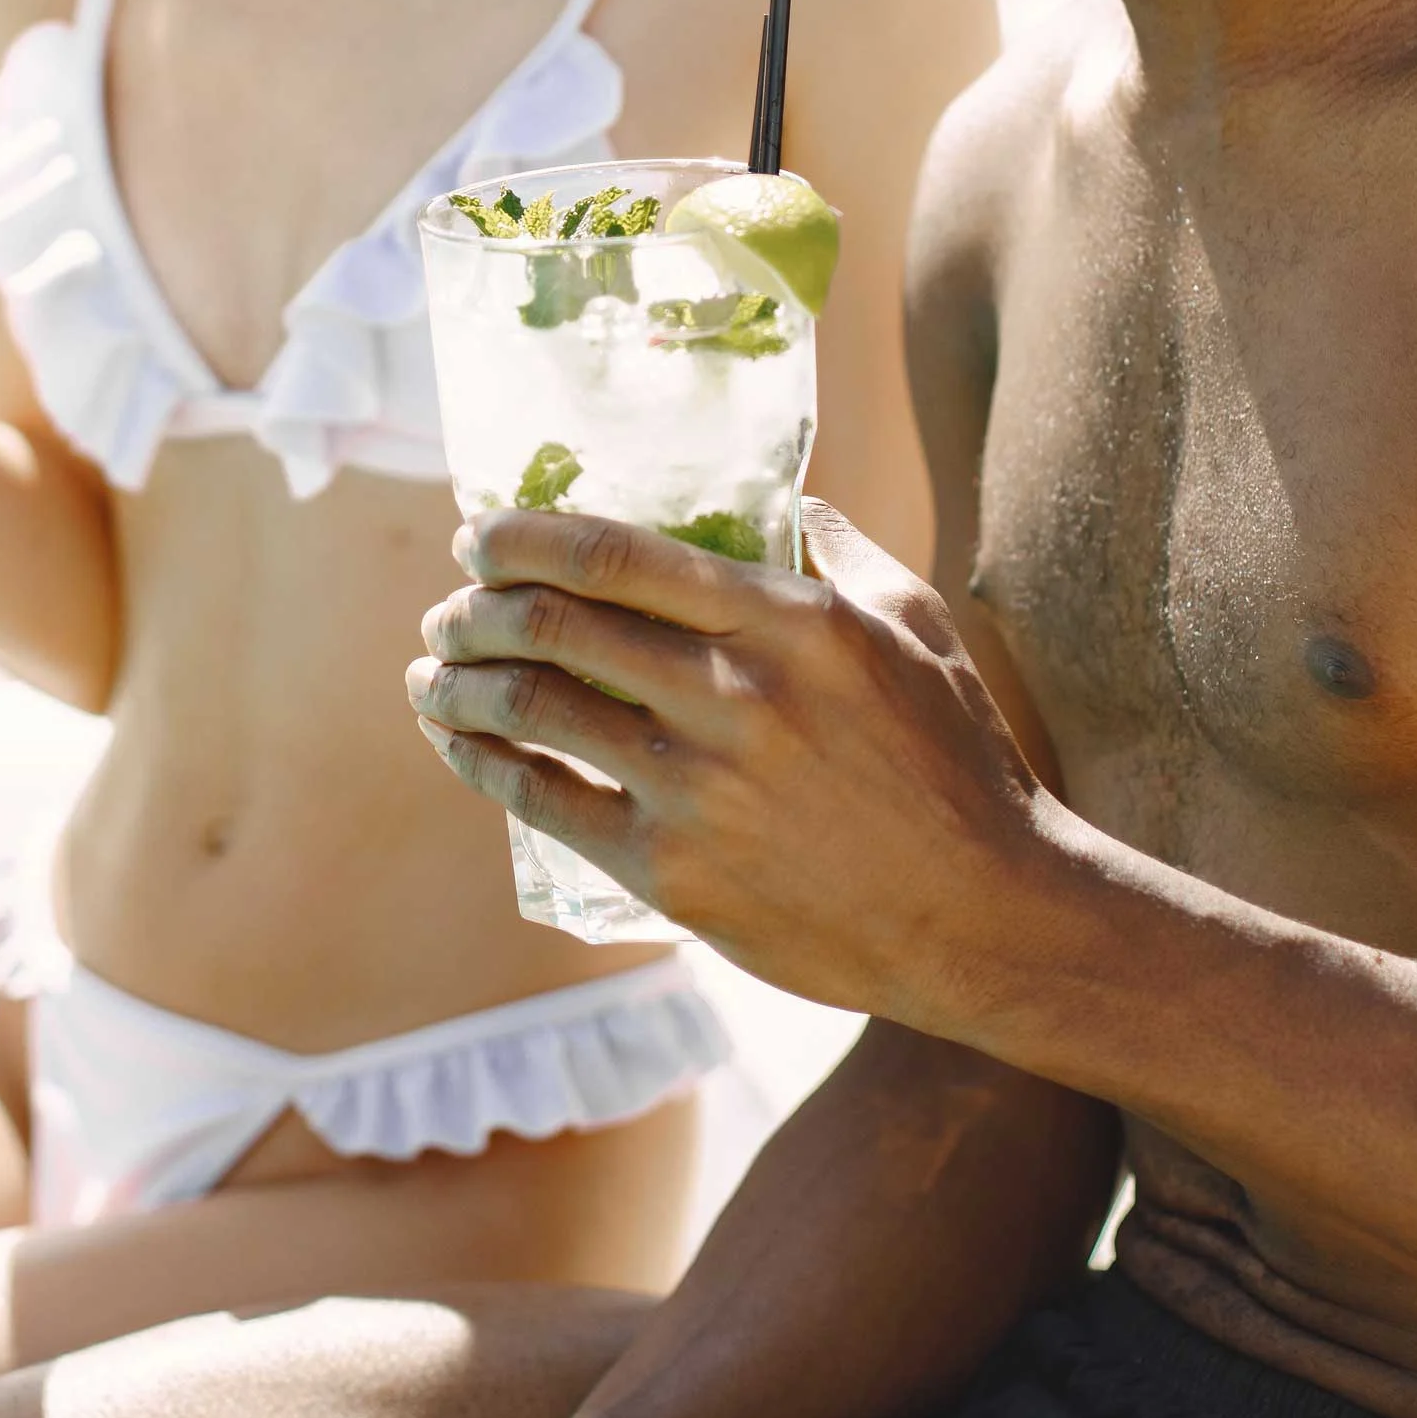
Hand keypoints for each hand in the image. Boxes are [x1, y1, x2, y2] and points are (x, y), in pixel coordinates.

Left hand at [408, 499, 1057, 1025]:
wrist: (984, 918)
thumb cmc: (959, 765)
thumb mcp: (918, 629)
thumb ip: (845, 550)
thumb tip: (792, 499)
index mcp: (789, 621)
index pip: (615, 554)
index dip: (522, 537)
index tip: (476, 537)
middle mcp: (735, 695)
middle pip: (554, 625)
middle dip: (473, 610)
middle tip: (446, 612)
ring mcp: (698, 789)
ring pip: (534, 711)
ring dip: (460, 687)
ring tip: (432, 678)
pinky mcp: (674, 874)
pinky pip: (547, 804)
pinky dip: (487, 766)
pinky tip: (464, 749)